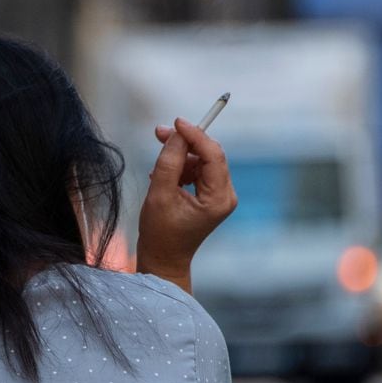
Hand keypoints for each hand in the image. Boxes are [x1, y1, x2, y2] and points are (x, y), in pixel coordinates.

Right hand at [136, 117, 236, 292]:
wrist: (163, 260)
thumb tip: (176, 135)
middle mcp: (225, 195)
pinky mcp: (211, 196)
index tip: (175, 123)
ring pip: (202, 161)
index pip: (213, 154)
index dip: (195, 135)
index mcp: (219, 198)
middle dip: (185, 143)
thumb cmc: (160, 234)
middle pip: (209, 155)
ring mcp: (220, 196)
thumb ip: (169, 163)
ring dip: (180, 158)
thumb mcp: (159, 195)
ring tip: (156, 168)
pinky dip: (181, 169)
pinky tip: (162, 176)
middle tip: (159, 134)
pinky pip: (198, 171)